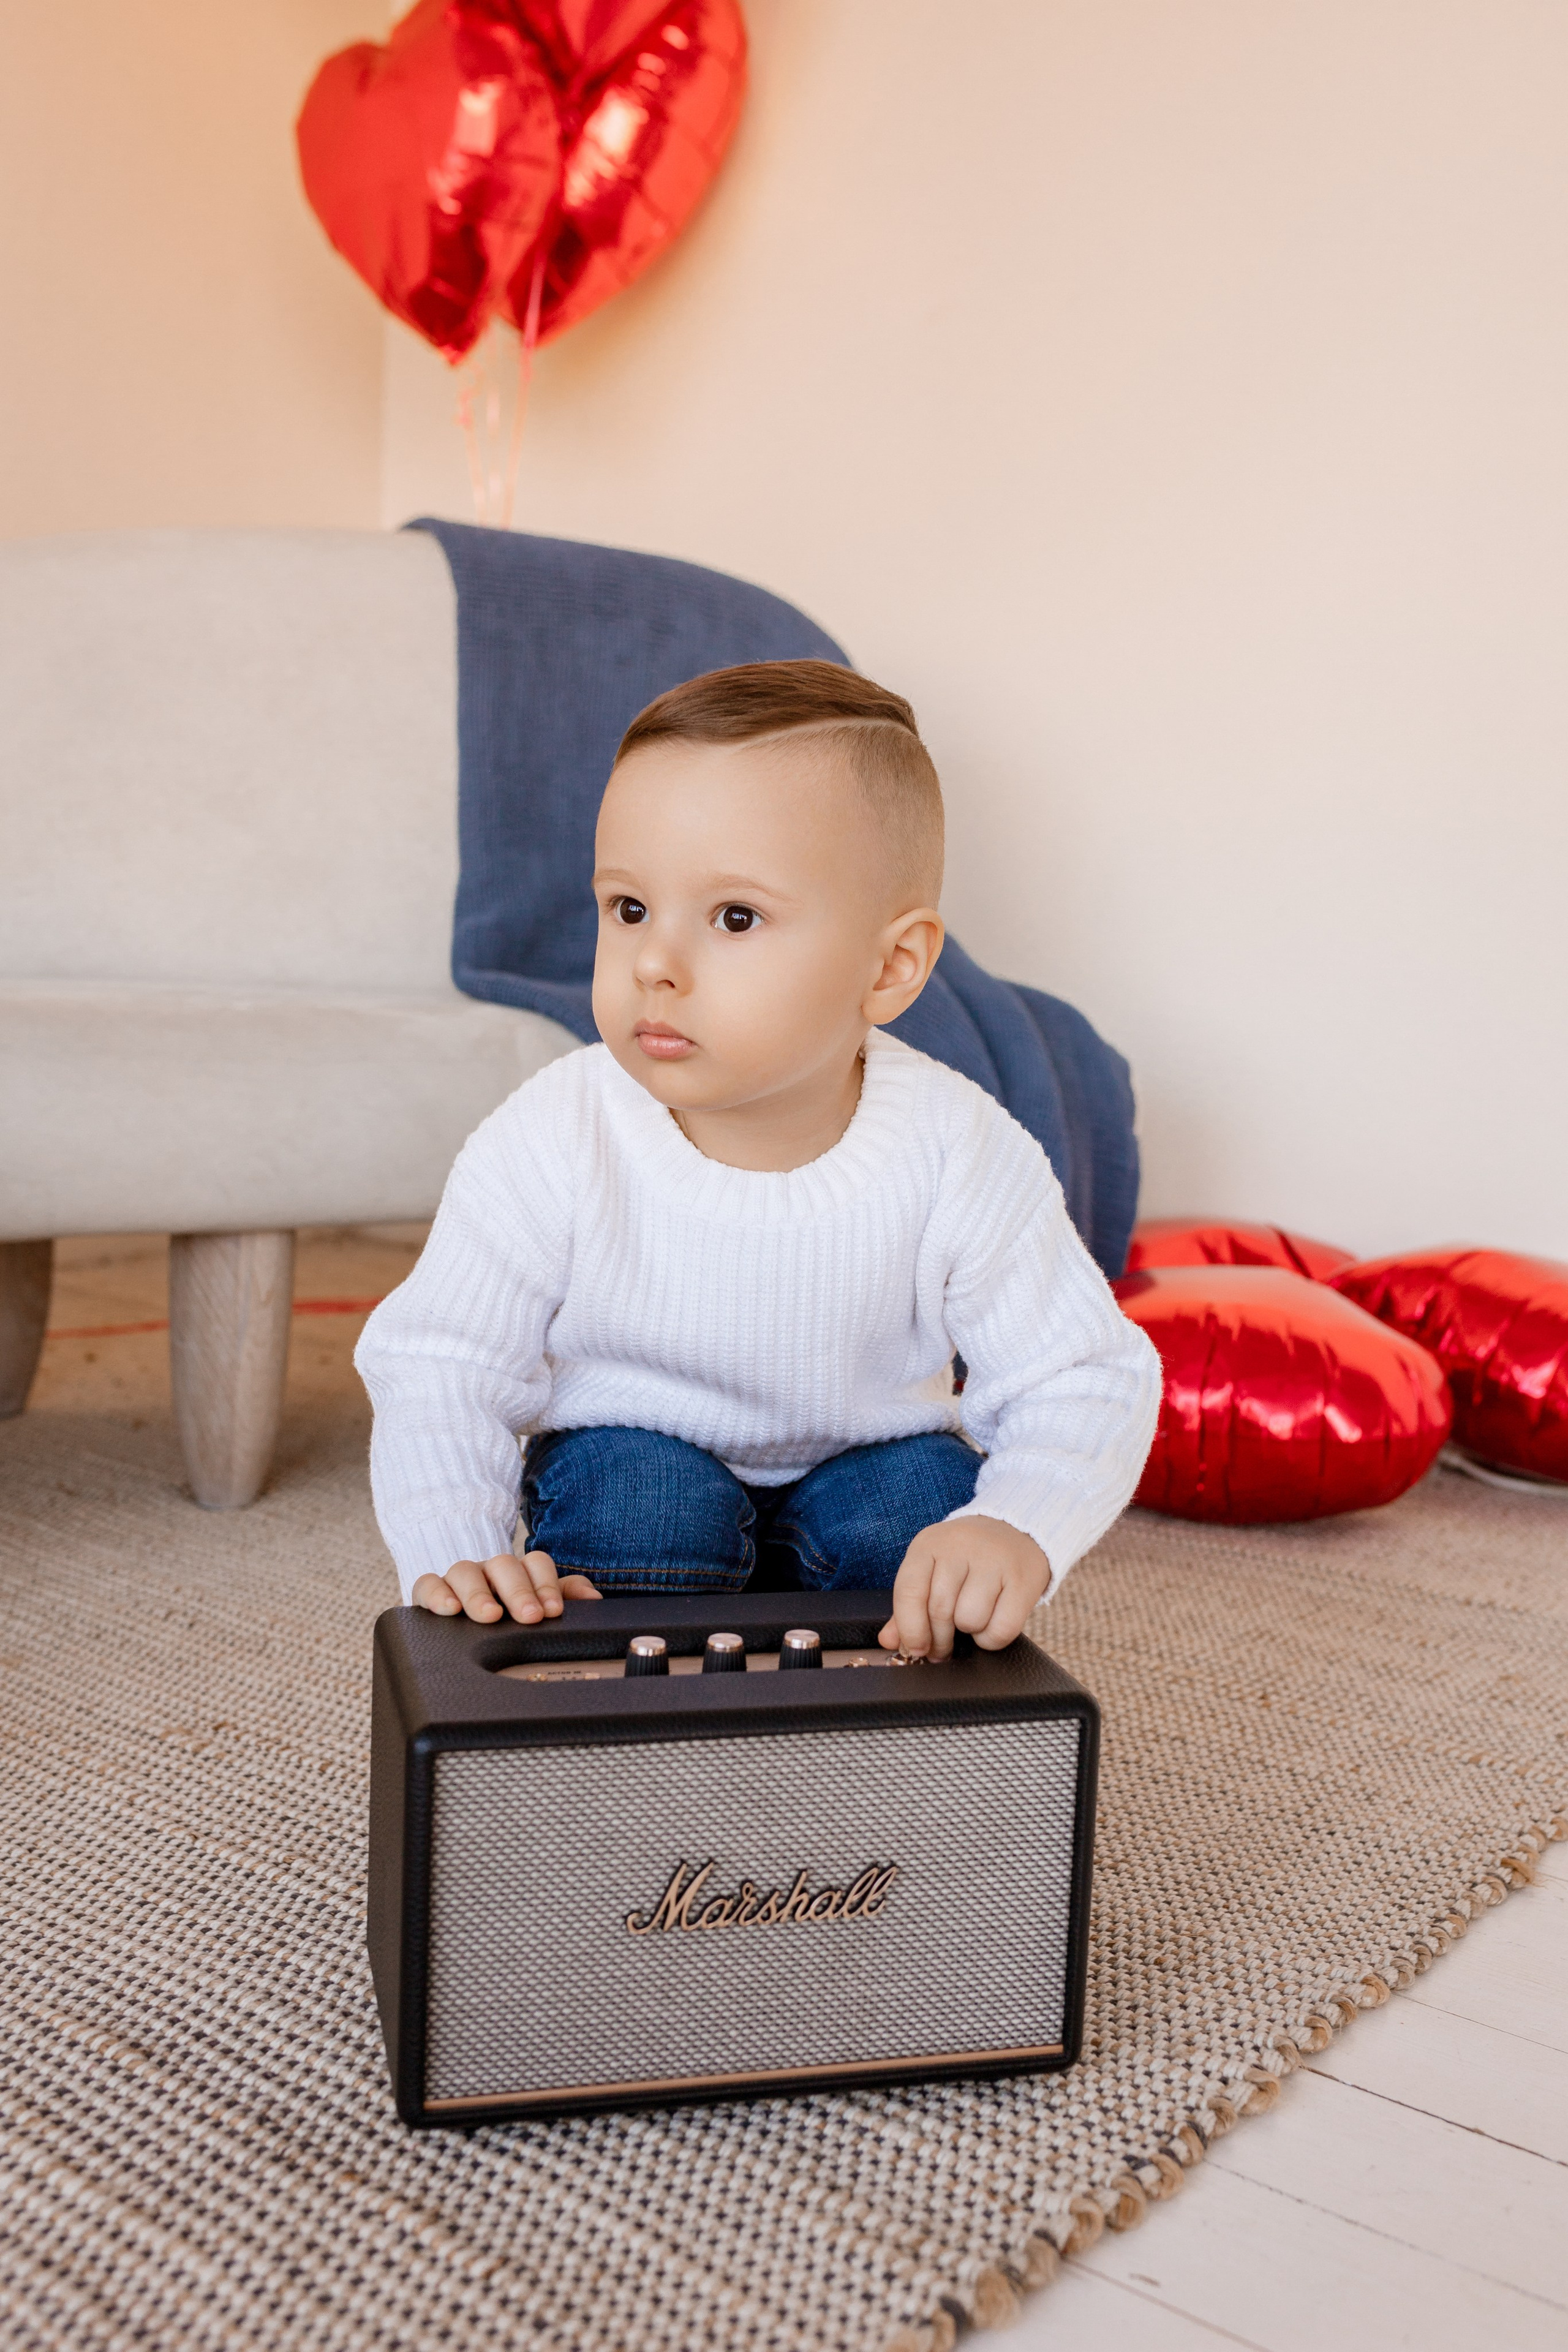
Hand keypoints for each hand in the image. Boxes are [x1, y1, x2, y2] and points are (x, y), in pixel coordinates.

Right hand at [412, 1551, 601, 1623]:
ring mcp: (459, 1579)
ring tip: (491, 1616)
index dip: (546, 1584)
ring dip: (479, 1593)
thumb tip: (594, 1599)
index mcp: (520, 1572)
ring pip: (465, 1570)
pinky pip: (427, 1583)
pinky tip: (449, 1609)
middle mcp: (490, 1570)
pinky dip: (437, 1593)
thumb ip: (567, 1596)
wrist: (462, 1618)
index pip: (536, 1563)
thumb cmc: (509, 1613)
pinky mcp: (430, 1591)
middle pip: (503, 1564)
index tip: (552, 1611)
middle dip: (518, 1591)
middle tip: (529, 1616)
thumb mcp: (539, 1604)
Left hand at [879, 1516, 1049, 1660]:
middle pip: (940, 1611)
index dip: (910, 1628)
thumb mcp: (932, 1570)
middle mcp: (960, 1546)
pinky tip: (992, 1623)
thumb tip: (888, 1641)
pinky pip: (1001, 1629)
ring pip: (970, 1620)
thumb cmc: (966, 1559)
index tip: (915, 1650)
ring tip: (972, 1620)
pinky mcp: (1022, 1579)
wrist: (1016, 1531)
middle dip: (939, 1640)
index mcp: (929, 1543)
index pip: (909, 1591)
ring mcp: (994, 1561)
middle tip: (942, 1649)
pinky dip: (992, 1638)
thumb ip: (908, 1607)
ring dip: (969, 1633)